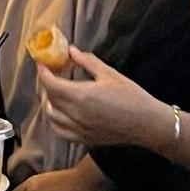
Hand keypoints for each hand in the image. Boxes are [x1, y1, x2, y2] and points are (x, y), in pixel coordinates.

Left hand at [39, 47, 166, 151]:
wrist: (147, 124)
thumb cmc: (132, 97)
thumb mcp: (110, 74)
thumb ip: (87, 62)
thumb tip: (71, 51)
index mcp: (80, 96)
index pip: (50, 83)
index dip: (43, 72)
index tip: (42, 63)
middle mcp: (74, 114)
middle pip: (48, 98)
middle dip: (46, 84)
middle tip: (51, 74)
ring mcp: (77, 129)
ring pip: (51, 116)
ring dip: (48, 102)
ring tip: (55, 92)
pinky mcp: (83, 139)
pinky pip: (59, 131)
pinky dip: (54, 120)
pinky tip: (60, 113)